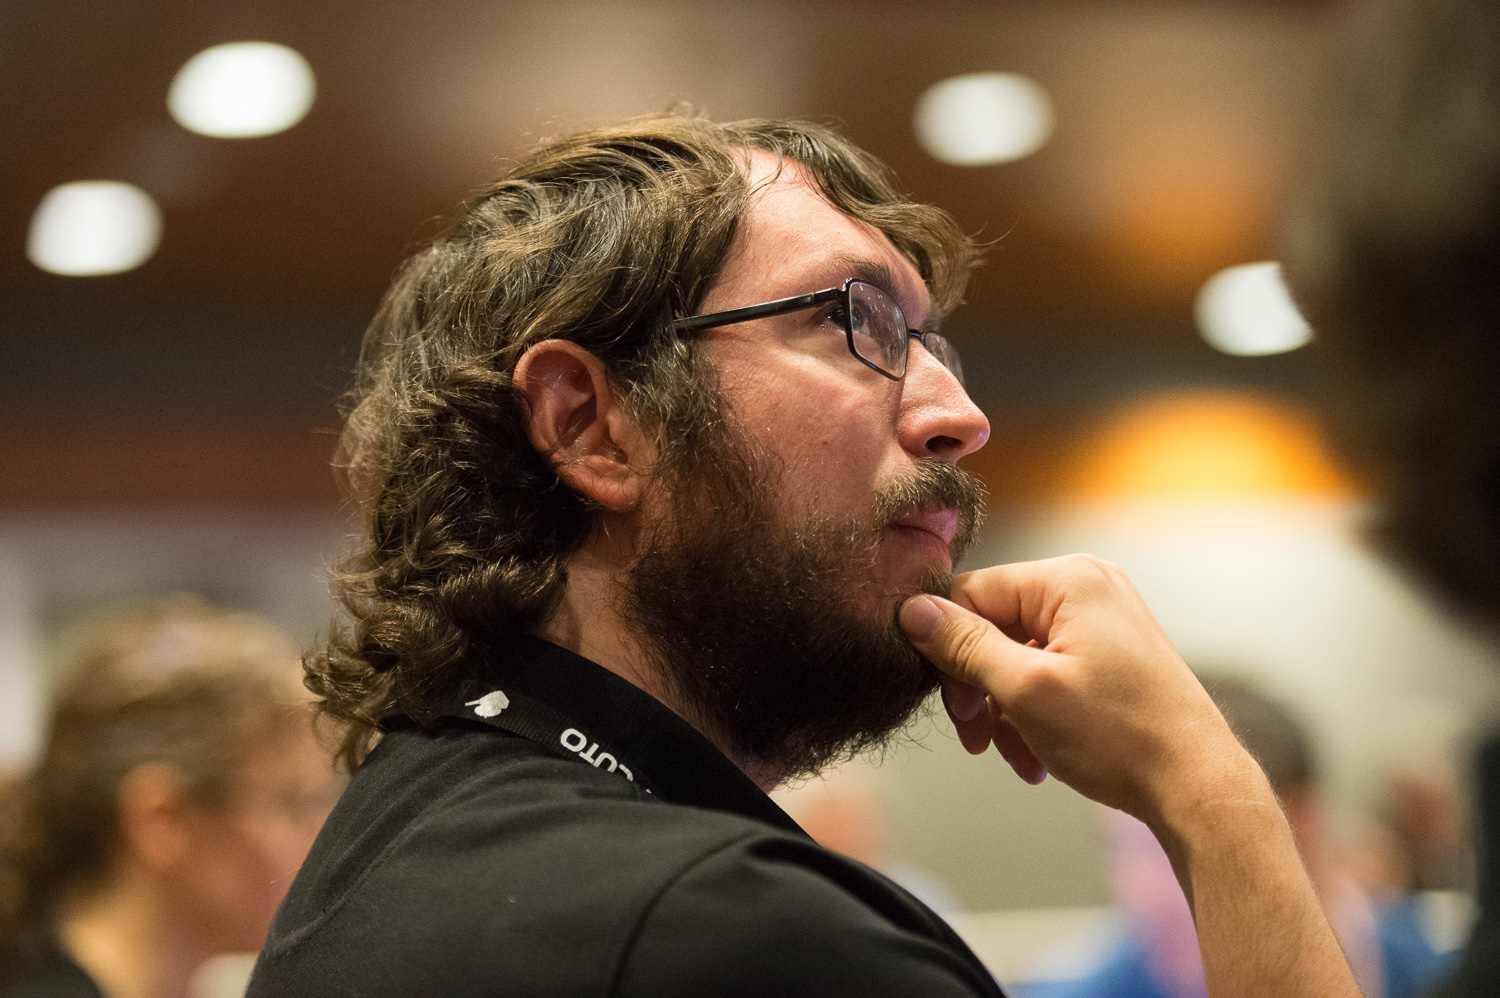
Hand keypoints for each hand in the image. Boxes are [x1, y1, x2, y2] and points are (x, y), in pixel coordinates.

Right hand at [900, 554, 1256, 827]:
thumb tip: (911, 609)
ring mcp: (1100, 619)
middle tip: (976, 737)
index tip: (950, 700)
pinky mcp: (1108, 652)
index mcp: (1069, 579)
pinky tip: (1037, 755)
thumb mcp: (1025, 690)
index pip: (971, 593)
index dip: (947, 648)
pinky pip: (1045, 670)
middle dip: (978, 688)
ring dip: (1004, 710)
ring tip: (1016, 755)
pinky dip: (1032, 712)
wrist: (1196, 785)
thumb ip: (964, 644)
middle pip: (991, 626)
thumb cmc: (1124, 736)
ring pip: (1015, 655)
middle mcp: (1086, 587)